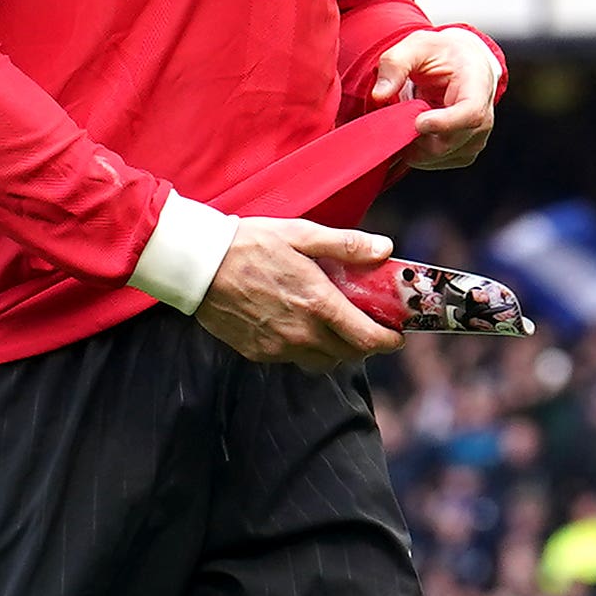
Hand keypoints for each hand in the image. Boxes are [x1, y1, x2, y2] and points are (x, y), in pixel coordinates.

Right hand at [194, 219, 401, 369]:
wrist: (199, 266)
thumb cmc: (250, 244)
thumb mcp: (302, 234)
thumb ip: (346, 245)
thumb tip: (384, 248)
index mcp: (319, 303)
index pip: (367, 339)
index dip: (389, 340)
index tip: (396, 334)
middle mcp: (302, 332)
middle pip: (349, 355)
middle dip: (365, 344)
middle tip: (367, 326)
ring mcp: (279, 347)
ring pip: (323, 361)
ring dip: (336, 349)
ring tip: (334, 327)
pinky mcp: (259, 353)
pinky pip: (293, 359)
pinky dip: (305, 348)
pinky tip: (299, 325)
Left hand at [365, 26, 501, 172]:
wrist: (464, 64)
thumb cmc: (442, 53)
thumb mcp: (416, 46)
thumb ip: (395, 64)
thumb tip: (379, 94)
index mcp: (478, 86)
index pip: (470, 114)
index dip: (444, 123)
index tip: (418, 122)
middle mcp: (484, 117)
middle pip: (447, 142)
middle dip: (413, 134)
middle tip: (396, 114)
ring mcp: (476, 139)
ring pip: (437, 156)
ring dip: (413, 143)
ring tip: (409, 116)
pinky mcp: (465, 153)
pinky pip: (434, 162)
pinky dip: (417, 151)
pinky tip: (415, 129)